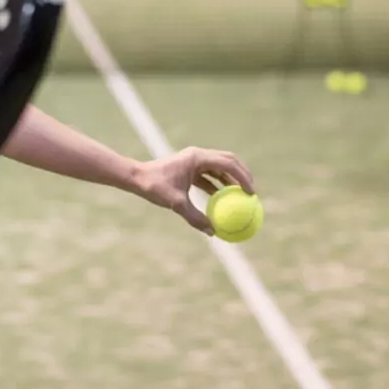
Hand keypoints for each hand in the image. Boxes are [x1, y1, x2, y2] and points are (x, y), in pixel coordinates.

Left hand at [134, 147, 254, 234]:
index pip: (228, 164)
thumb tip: (212, 232)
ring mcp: (194, 161)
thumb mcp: (175, 203)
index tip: (251, 193)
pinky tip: (223, 200)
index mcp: (198, 158)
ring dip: (231, 180)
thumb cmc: (153, 186)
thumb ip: (195, 217)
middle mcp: (198, 156)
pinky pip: (209, 175)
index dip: (243, 177)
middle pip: (229, 161)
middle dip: (243, 175)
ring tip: (241, 196)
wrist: (136, 177)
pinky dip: (218, 185)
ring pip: (220, 168)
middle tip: (252, 192)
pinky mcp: (190, 168)